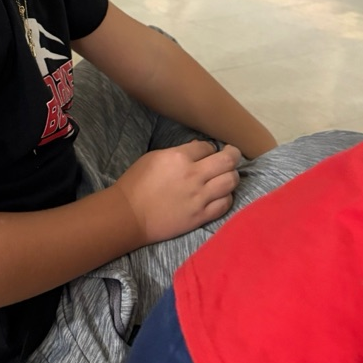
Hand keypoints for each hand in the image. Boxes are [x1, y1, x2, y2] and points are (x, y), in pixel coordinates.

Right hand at [114, 141, 240, 244]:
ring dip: (232, 175)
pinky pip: (225, 204)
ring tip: (227, 175)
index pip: (207, 146)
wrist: (129, 216)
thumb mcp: (153, 158)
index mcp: (179, 157)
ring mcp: (199, 197)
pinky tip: (221, 195)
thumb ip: (178, 151)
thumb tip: (198, 148)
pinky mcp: (200, 216)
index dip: (208, 148)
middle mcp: (193, 175)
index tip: (207, 153)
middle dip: (233, 155)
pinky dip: (227, 197)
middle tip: (231, 155)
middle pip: (227, 160)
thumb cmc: (136, 183)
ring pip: (231, 181)